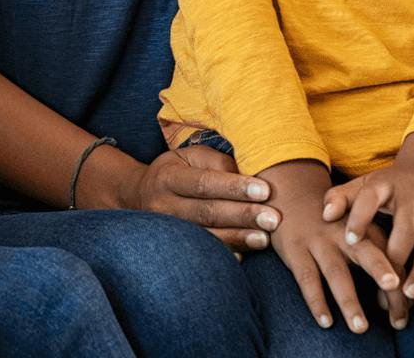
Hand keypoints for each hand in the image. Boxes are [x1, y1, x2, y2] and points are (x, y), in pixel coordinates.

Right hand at [107, 144, 280, 251]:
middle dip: (242, 215)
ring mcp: (167, 231)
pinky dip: (224, 255)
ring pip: (205, 236)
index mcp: (168, 177)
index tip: (265, 191)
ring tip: (264, 238)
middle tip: (273, 219)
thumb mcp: (190, 157)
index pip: (203, 183)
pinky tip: (244, 255)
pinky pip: (202, 254)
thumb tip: (246, 178)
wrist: (140, 196)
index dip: (234, 187)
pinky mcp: (174, 248)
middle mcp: (163, 205)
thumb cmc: (177, 171)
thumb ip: (217, 163)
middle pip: (206, 212)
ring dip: (238, 238)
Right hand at [264, 160, 399, 333]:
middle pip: (367, 253)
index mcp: (366, 230)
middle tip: (394, 289)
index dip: (399, 288)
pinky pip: (307, 279)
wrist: (291, 197)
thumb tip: (398, 298)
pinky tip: (326, 321)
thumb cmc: (334, 225)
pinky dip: (316, 301)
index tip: (402, 317)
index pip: (390, 259)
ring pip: (337, 273)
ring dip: (349, 301)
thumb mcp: (358, 231)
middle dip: (381, 271)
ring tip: (361, 328)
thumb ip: (379, 256)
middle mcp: (344, 234)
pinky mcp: (295, 250)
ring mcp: (318, 242)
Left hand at [322, 133, 413, 302]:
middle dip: (398, 255)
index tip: (348, 240)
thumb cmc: (388, 187)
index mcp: (385, 182)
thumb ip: (341, 198)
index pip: (369, 197)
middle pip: (408, 225)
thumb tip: (325, 215)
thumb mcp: (363, 185)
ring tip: (409, 292)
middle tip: (387, 283)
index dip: (359, 217)